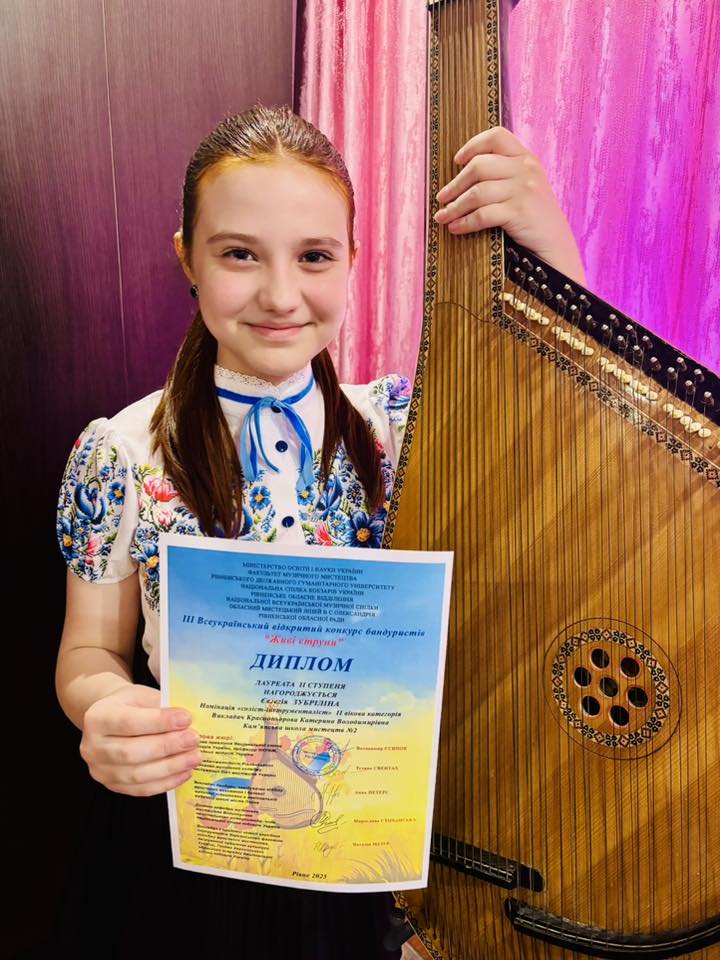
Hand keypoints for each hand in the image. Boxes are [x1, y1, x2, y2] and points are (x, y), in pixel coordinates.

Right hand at [79, 683, 202, 796]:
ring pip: (137, 775)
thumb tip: (187, 723)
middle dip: (167, 747)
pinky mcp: (112, 786)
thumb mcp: (142, 695)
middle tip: (194, 740)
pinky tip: (185, 772)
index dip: (159, 722)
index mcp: (97, 717)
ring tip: (195, 757)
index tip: (186, 719)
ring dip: (170, 767)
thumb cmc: (131, 705)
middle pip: (131, 752)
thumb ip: (160, 707)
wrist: (112, 718)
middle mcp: (92, 747)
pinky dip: (166, 782)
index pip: (129, 722)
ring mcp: (100, 770)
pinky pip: (141, 789)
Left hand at [434, 125, 586, 285]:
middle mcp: (526, 169)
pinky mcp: (520, 212)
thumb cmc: (534, 220)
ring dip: (454, 207)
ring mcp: (524, 189)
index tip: (457, 161)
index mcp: (526, 158)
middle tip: (441, 198)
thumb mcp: (525, 188)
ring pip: (477, 192)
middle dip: (455, 184)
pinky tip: (455, 228)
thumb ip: (504, 176)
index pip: (496, 137)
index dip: (473, 146)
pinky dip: (465, 222)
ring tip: (442, 217)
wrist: (556, 247)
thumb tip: (462, 177)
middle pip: (479, 166)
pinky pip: (483, 214)